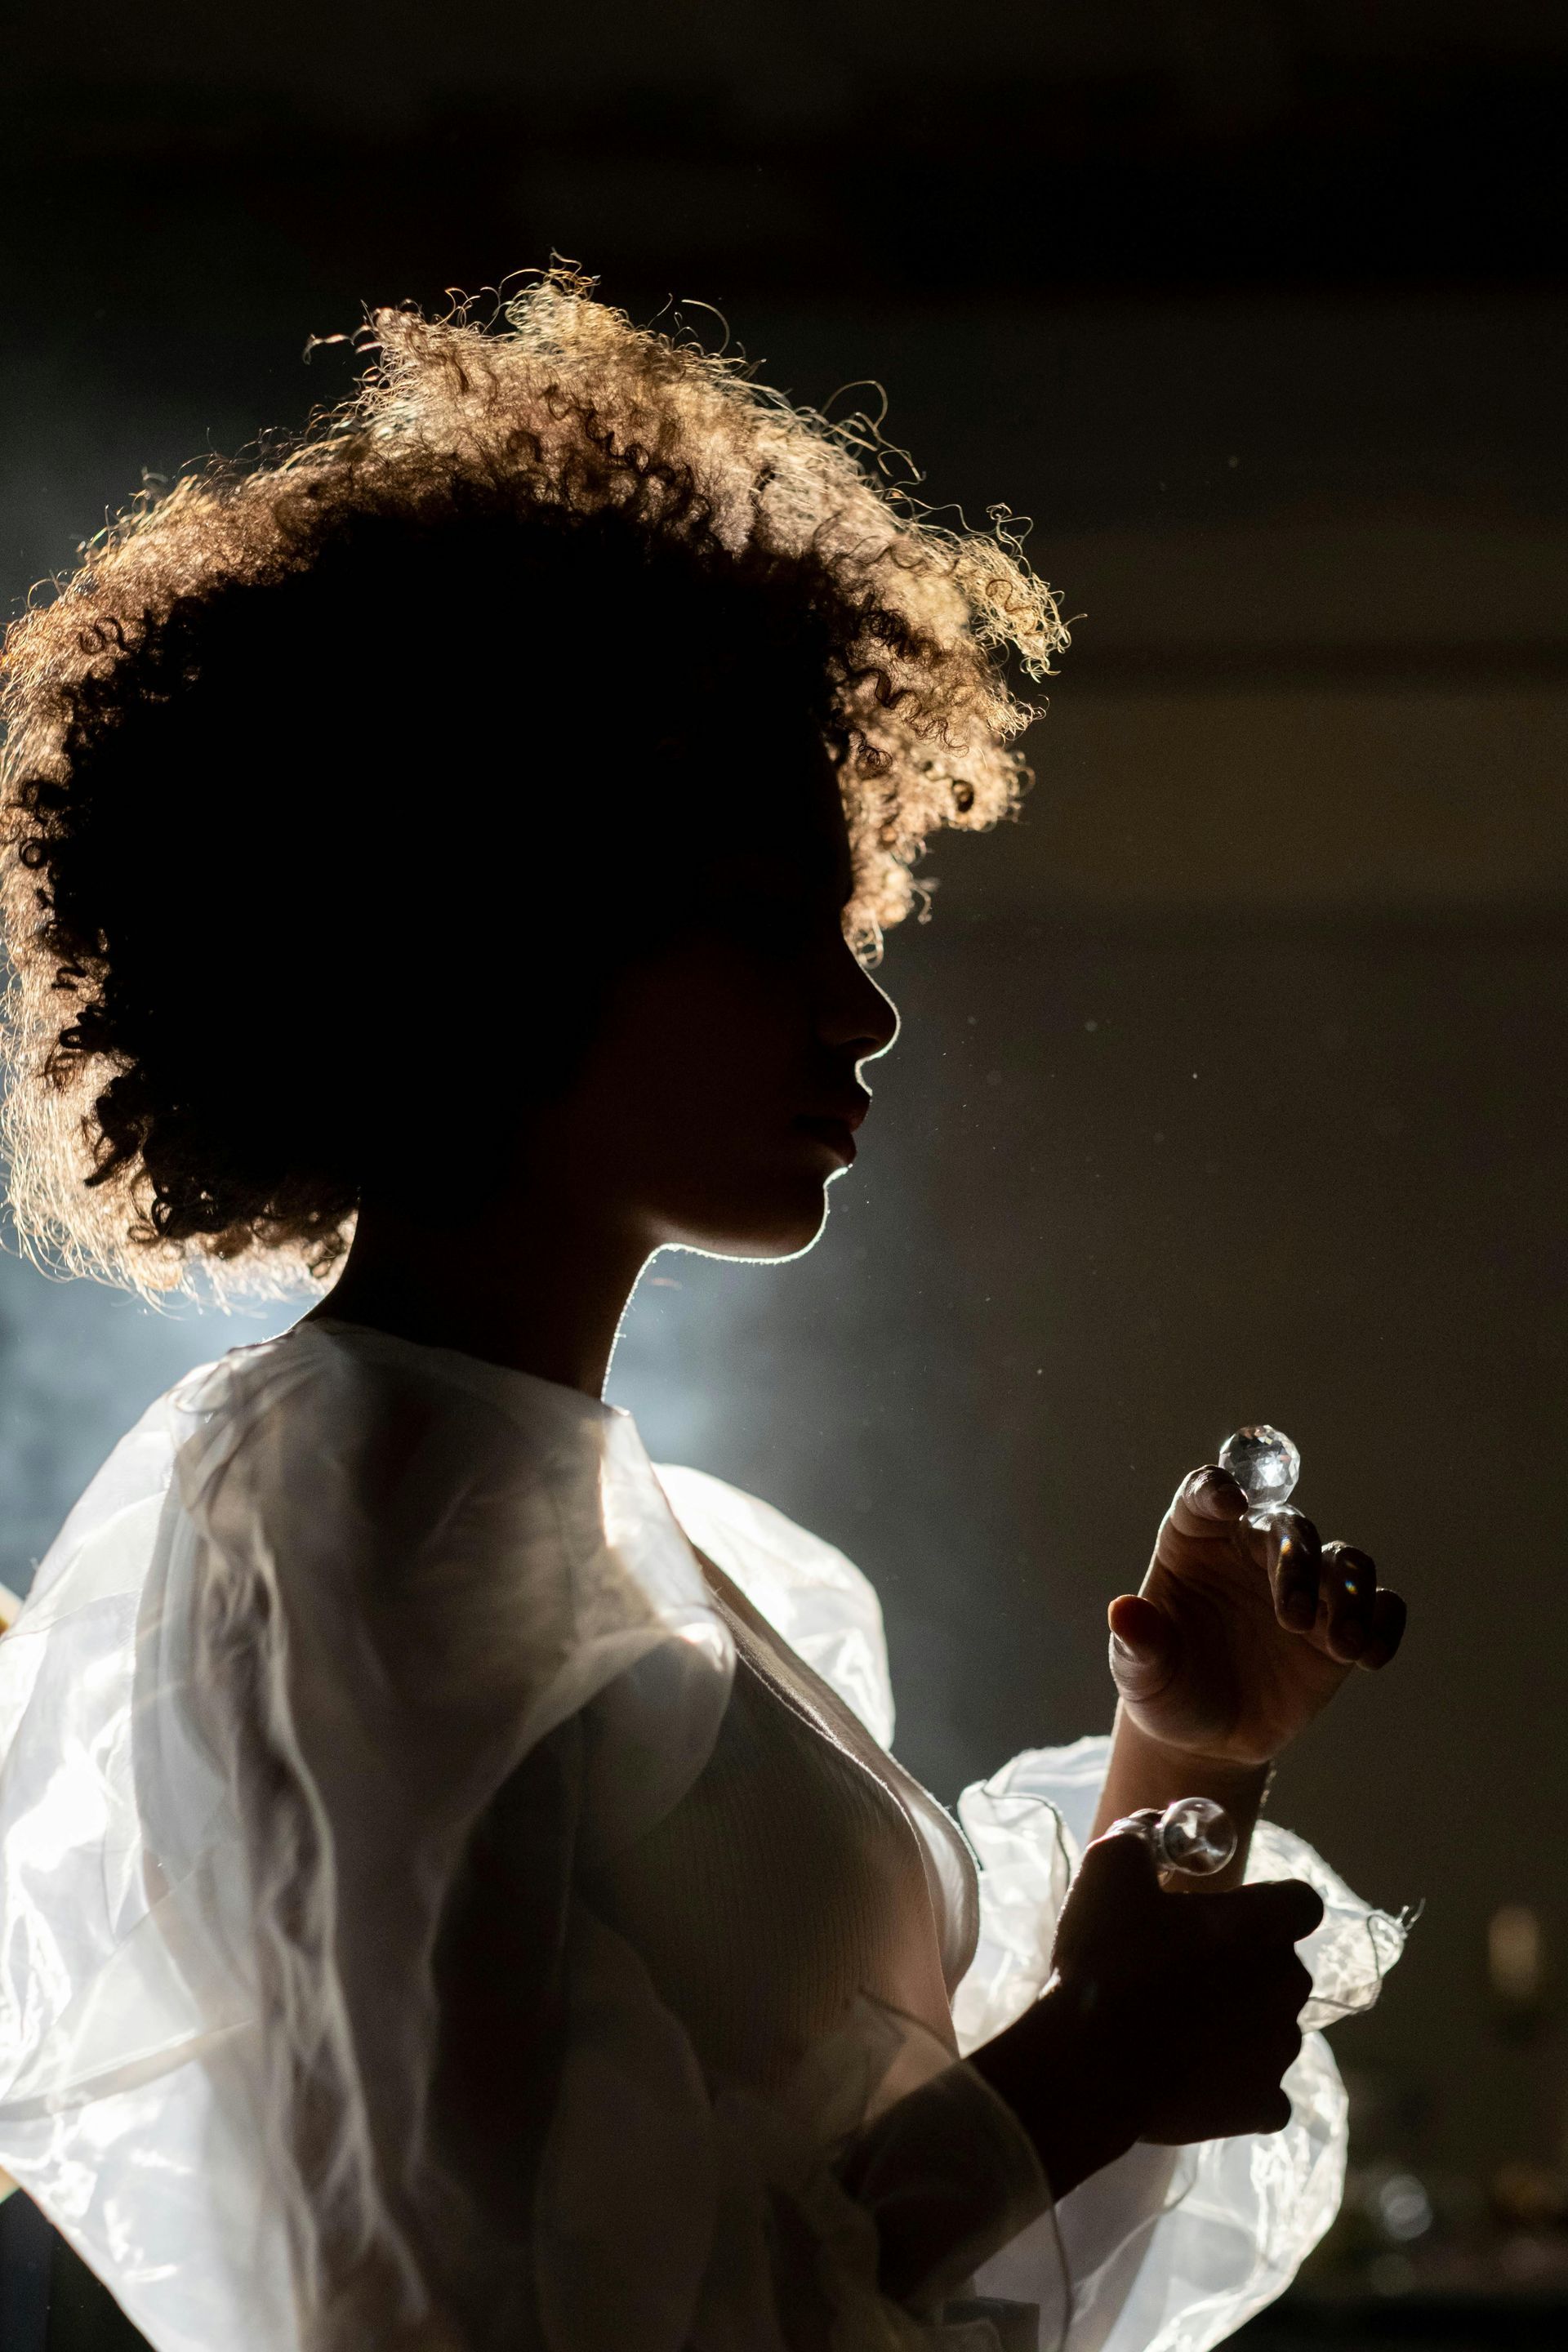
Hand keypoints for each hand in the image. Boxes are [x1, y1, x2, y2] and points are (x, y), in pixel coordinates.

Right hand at [971, 1822, 1322, 2188]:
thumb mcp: (1110, 1866)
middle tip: (1184, 1969)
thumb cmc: (1107, 1958)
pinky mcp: (1262, 2107)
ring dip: (1240, 2023)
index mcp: (1262, 1927)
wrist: (1090, 2064)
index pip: (1301, 1902)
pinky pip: (1263, 2090)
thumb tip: (1157, 1824)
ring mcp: (1279, 2052)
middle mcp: (1287, 1986)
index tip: (1223, 1913)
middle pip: (1282, 1966)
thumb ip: (1142, 1833)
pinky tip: (1195, 2075)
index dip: (1268, 1904)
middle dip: (1245, 1965)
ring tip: (1180, 2027)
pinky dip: (1236, 2083)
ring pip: (1272, 2027)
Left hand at [1106, 1465, 1406, 1768]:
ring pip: (1343, 1559)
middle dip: (1297, 1563)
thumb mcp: (1141, 1673)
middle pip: (1286, 1526)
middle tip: (1294, 1620)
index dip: (1216, 1490)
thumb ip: (1138, 1644)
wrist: (1207, 1737)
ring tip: (1344, 1646)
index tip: (1228, 1503)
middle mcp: (1252, 1549)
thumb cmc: (1165, 1689)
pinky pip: (1380, 1605)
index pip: (1205, 1493)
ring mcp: (1303, 1584)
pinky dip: (1383, 1622)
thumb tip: (1124, 1613)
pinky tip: (1370, 1658)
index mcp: (1194, 1541)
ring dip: (1350, 1592)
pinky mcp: (1341, 1623)